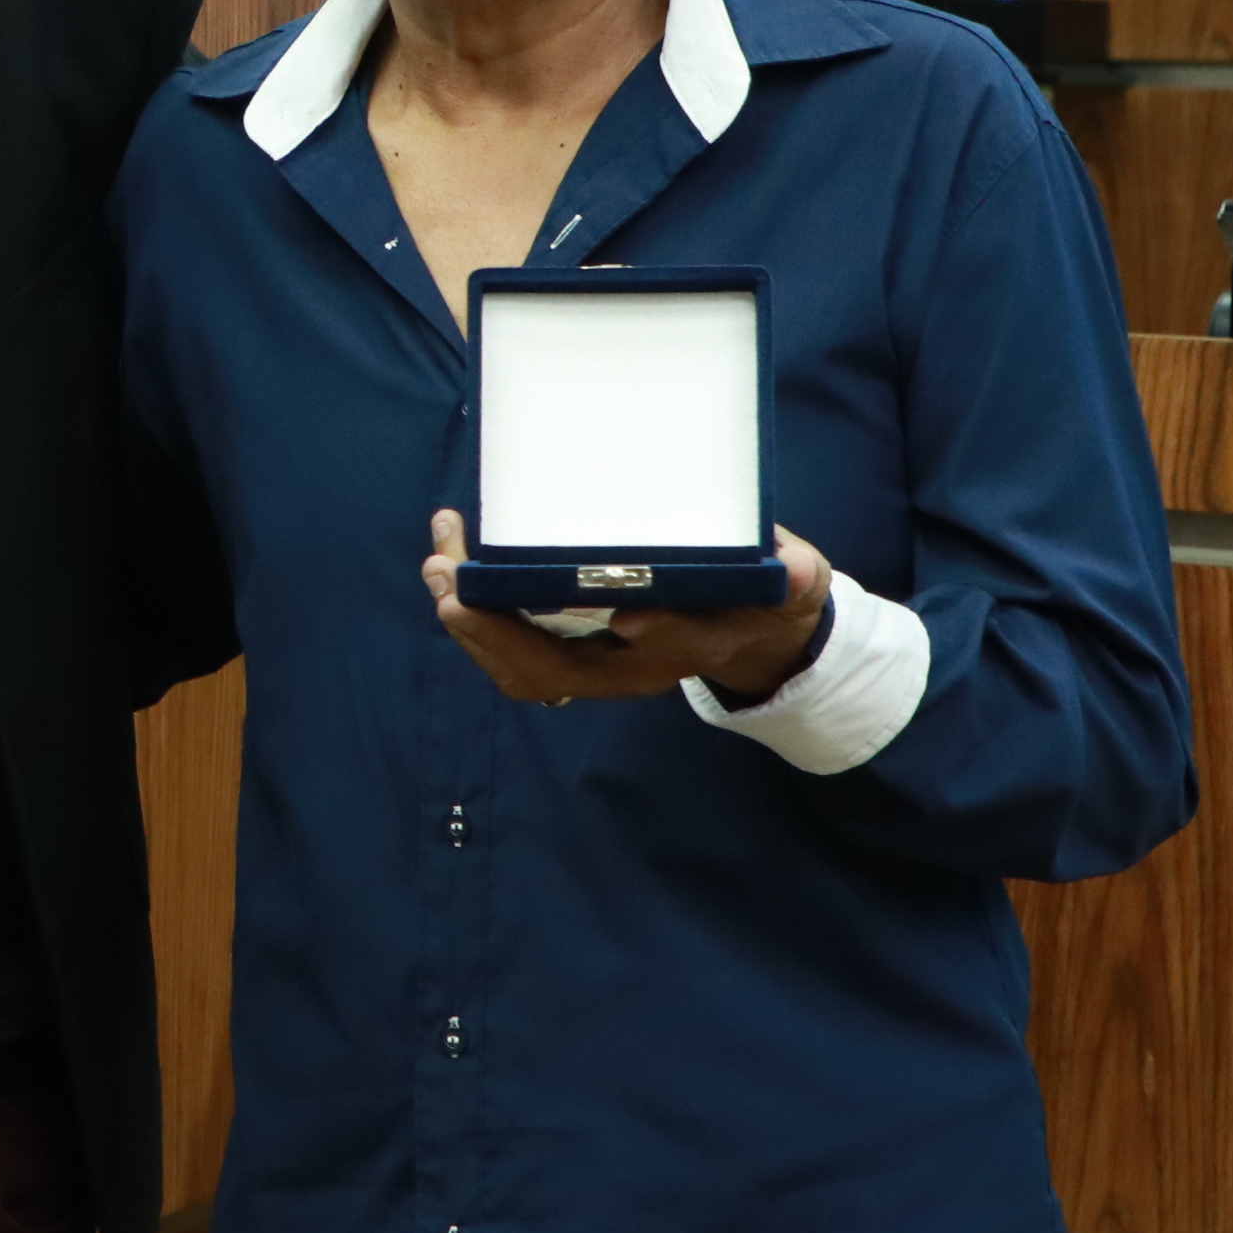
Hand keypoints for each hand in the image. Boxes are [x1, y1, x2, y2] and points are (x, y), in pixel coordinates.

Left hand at [421, 508, 834, 707]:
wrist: (748, 628)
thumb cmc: (764, 595)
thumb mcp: (791, 584)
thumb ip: (793, 575)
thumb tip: (794, 568)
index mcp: (686, 647)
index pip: (657, 648)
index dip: (646, 632)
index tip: (626, 613)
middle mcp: (630, 667)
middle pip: (555, 669)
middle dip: (496, 630)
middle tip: (452, 581)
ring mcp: (596, 664)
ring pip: (520, 665)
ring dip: (471, 621)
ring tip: (438, 564)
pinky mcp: (569, 647)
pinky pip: (510, 648)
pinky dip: (474, 612)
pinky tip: (450, 563)